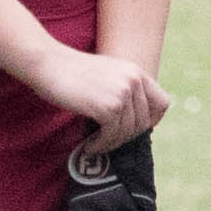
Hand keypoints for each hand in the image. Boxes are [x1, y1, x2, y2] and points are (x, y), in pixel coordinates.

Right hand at [26, 41, 169, 148]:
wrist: (47, 63)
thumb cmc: (70, 71)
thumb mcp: (106, 74)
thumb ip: (122, 89)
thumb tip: (132, 121)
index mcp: (136, 71)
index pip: (162, 103)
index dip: (152, 120)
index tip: (134, 129)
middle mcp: (134, 80)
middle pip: (143, 122)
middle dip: (126, 137)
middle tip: (108, 141)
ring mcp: (122, 93)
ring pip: (127, 132)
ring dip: (111, 143)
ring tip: (96, 145)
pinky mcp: (108, 106)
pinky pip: (112, 135)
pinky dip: (101, 145)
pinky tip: (90, 147)